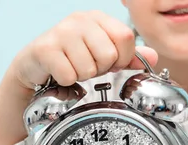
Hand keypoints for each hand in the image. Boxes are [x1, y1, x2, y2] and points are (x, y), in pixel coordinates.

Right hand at [9, 11, 157, 90]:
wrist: (34, 69)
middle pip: (109, 55)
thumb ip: (127, 57)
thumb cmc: (70, 62)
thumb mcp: (101, 57)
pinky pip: (69, 75)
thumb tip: (153, 56)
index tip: (110, 65)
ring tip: (72, 71)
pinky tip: (59, 75)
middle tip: (86, 69)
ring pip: (89, 68)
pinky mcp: (45, 49)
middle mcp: (80, 20)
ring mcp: (61, 32)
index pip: (126, 37)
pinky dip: (66, 82)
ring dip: (81, 78)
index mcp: (98, 19)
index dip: (121, 59)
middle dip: (100, 71)